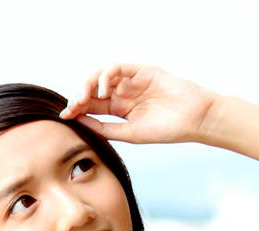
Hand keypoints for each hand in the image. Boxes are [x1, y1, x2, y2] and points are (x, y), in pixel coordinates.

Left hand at [60, 62, 220, 144]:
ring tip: (83, 99)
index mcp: (118, 109)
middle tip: (71, 108)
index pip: (91, 105)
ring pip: (100, 76)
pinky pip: (117, 68)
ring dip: (87, 85)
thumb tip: (78, 122)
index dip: (76, 109)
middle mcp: (122, 93)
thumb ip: (104, 128)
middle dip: (78, 97)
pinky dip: (105, 76)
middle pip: (92, 89)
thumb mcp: (129, 133)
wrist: (193, 120)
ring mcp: (131, 81)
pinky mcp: (141, 71)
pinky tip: (103, 91)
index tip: (64, 117)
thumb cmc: (165, 130)